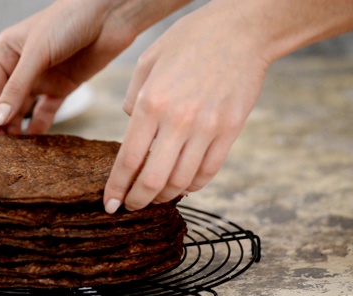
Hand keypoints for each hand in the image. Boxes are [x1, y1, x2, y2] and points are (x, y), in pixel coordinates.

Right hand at [0, 0, 189, 135]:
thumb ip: (18, 88)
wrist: (110, 15)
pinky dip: (39, 128)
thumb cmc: (68, 21)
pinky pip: (46, 113)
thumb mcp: (38, 54)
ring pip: (23, 111)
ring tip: (13, 155)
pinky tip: (34, 146)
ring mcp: (41, 79)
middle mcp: (20, 67)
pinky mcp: (62, 88)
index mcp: (5, 53)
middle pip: (5, 104)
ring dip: (18, 131)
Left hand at [103, 2, 269, 212]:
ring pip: (182, 181)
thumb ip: (134, 97)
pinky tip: (183, 184)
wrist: (242, 31)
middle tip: (131, 207)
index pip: (128, 160)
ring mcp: (207, 128)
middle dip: (138, 201)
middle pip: (153, 180)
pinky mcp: (230, 131)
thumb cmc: (190, 40)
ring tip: (155, 197)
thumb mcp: (148, 61)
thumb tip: (131, 124)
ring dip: (165, 196)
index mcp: (151, 104)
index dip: (117, 188)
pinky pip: (208, 171)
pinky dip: (193, 185)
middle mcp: (178, 121)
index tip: (110, 204)